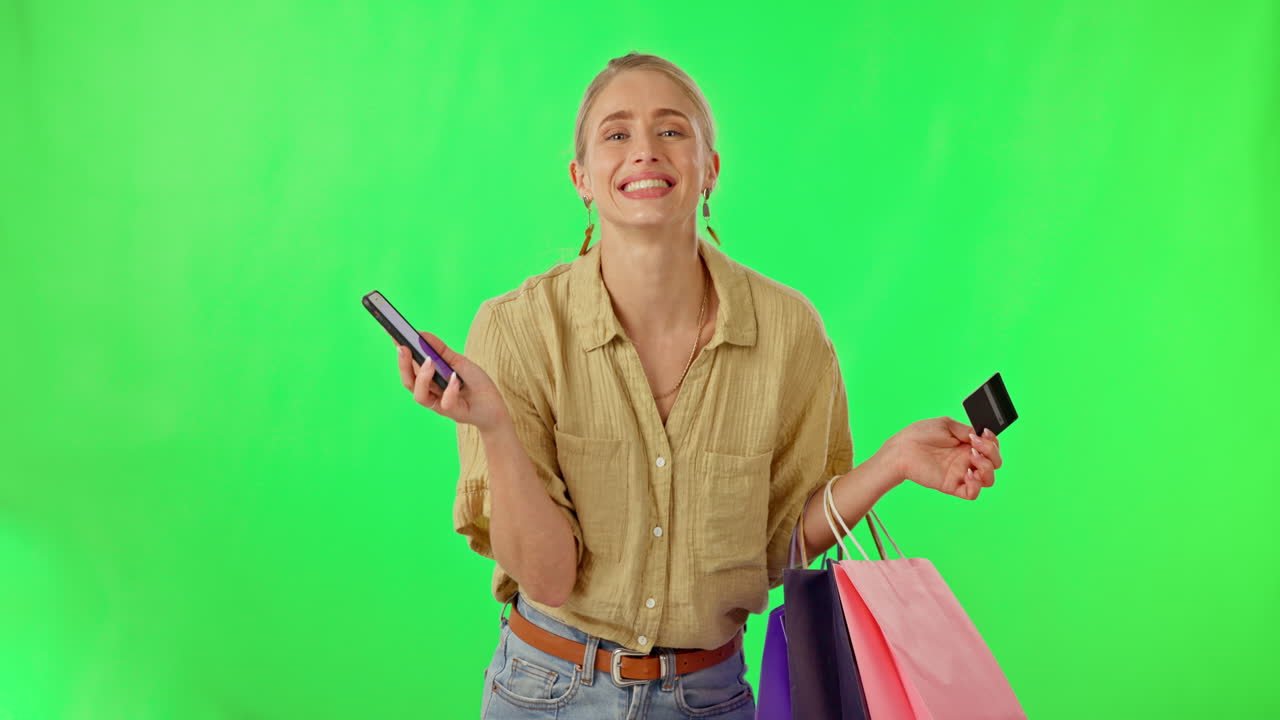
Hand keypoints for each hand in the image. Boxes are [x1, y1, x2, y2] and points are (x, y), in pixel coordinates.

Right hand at [394, 331, 508, 432]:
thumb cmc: (476, 384)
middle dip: (403, 365)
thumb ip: (441, 351)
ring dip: (422, 378)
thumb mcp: (459, 362)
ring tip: (429, 362)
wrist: (495, 407)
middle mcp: (430, 393)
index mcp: (429, 380)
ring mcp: (440, 404)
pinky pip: (445, 403)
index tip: (392, 335)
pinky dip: (449, 390)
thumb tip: (421, 333)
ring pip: (420, 396)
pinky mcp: (453, 413)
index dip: (399, 354)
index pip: (409, 367)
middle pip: (408, 382)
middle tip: (403, 347)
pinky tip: (454, 378)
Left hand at [888, 417, 1002, 500]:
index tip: (984, 433)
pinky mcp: (952, 486)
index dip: (992, 441)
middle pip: (995, 462)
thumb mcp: (946, 425)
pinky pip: (973, 493)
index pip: (991, 446)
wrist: (901, 449)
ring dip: (987, 468)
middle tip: (974, 444)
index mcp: (966, 444)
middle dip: (991, 452)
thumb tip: (980, 435)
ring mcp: (960, 473)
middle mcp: (966, 459)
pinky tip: (967, 473)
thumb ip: (965, 430)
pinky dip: (976, 485)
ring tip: (973, 457)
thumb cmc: (919, 435)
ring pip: (988, 479)